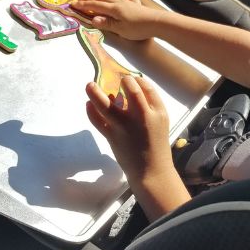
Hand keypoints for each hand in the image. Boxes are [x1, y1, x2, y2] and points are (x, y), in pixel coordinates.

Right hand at [72, 0, 161, 40]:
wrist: (157, 23)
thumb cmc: (138, 28)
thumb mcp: (120, 29)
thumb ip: (106, 23)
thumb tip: (93, 19)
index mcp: (113, 9)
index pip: (95, 6)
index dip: (83, 5)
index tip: (73, 3)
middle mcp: (119, 2)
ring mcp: (127, 2)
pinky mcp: (135, 4)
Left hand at [85, 76, 190, 219]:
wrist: (151, 171)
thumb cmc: (156, 144)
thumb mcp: (161, 121)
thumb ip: (149, 105)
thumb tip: (130, 88)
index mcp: (157, 112)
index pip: (146, 87)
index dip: (135, 79)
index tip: (128, 78)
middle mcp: (142, 117)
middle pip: (131, 91)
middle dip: (123, 81)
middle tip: (115, 78)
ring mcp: (125, 127)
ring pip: (106, 105)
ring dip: (95, 92)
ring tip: (89, 85)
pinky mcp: (112, 137)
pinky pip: (97, 121)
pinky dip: (90, 111)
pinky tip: (88, 104)